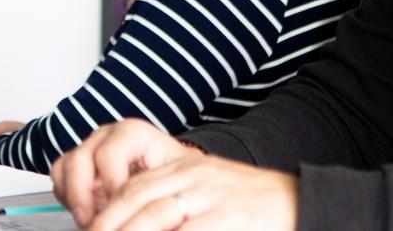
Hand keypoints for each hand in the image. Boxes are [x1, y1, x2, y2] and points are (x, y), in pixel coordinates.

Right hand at [51, 119, 192, 225]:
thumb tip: (141, 211)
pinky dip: (66, 195)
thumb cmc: (176, 177)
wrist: (173, 178)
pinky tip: (84, 212)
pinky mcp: (78, 166)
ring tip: (88, 220)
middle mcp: (107, 137)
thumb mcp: (174, 180)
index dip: (112, 181)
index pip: (111, 151)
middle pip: (82, 157)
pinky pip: (59, 175)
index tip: (120, 206)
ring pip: (66, 166)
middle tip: (94, 220)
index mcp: (133, 133)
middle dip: (84, 193)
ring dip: (74, 197)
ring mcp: (90, 149)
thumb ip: (153, 191)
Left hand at [89, 152, 296, 230]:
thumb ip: (175, 210)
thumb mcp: (208, 194)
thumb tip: (139, 221)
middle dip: (108, 223)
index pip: (134, 185)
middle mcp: (193, 176)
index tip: (91, 225)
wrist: (301, 202)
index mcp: (185, 167)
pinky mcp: (225, 217)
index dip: (107, 208)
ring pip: (155, 214)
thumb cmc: (252, 206)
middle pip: (137, 197)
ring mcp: (209, 195)